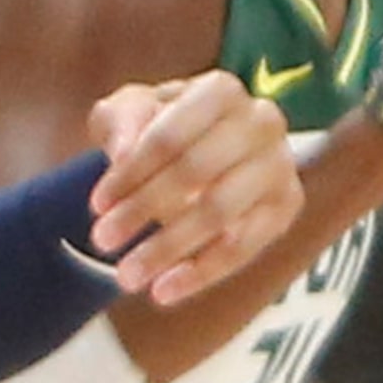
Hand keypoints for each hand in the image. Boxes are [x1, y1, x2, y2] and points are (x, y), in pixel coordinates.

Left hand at [88, 70, 299, 308]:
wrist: (198, 147)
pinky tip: (164, 291)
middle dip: (143, 209)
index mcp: (220, 90)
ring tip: (126, 277)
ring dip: (168, 248)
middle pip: (195, 173)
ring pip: (220, 213)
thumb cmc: (157, 126)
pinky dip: (202, 272)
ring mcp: (279, 165)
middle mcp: (261, 121)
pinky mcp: (286, 206)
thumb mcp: (128, 112)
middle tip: (101, 242)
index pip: (168, 136)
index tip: (96, 205)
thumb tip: (123, 150)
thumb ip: (120, 121)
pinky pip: (244, 247)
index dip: (130, 173)